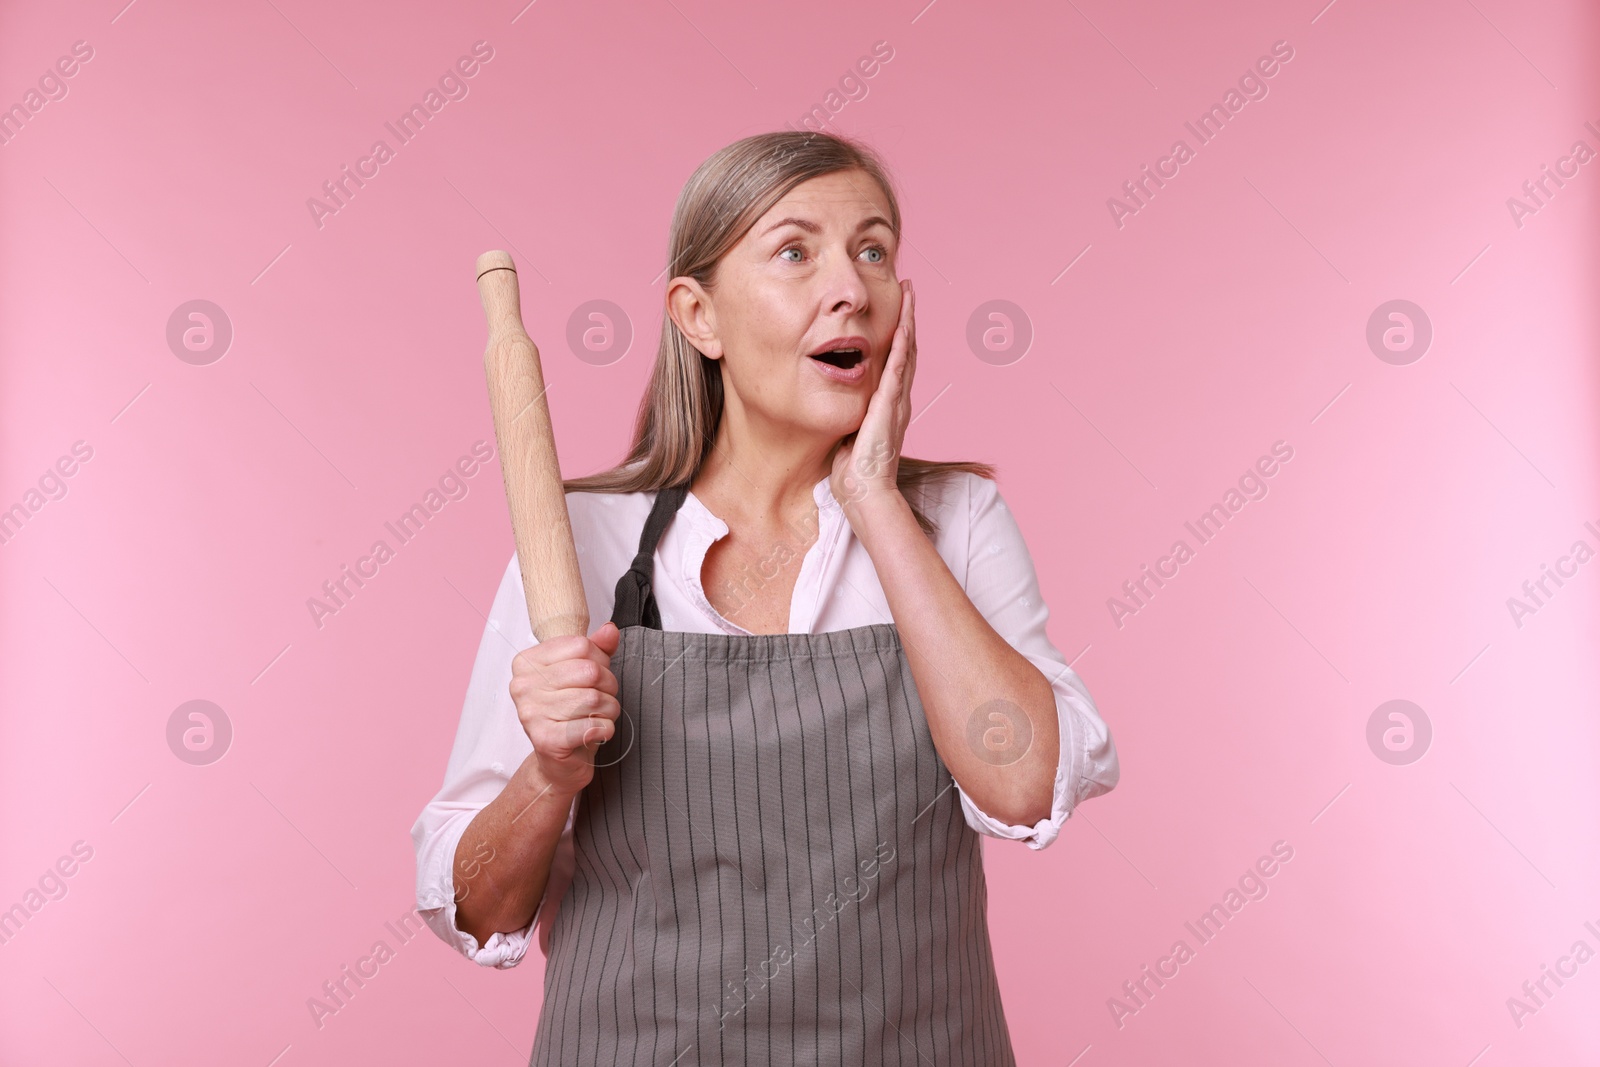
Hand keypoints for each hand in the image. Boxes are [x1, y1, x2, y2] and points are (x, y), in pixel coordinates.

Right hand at [508, 620, 622, 797]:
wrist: (559, 762)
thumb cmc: (569, 715)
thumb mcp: (581, 675)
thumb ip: (596, 649)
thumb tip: (610, 630)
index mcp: (527, 662)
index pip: (580, 645)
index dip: (599, 660)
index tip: (594, 676)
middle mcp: (523, 686)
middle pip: (590, 671)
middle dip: (608, 685)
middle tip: (602, 699)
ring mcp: (531, 713)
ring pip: (594, 698)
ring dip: (610, 709)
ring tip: (600, 715)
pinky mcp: (546, 740)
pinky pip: (593, 725)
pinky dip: (605, 728)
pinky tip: (597, 731)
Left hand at [830, 278, 915, 522]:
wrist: (864, 492)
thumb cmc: (853, 472)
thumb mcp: (848, 434)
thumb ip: (848, 416)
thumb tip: (835, 405)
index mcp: (887, 405)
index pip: (895, 361)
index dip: (897, 334)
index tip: (895, 308)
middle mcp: (897, 399)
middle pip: (907, 349)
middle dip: (907, 317)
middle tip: (908, 289)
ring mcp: (896, 401)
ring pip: (907, 352)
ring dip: (908, 322)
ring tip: (909, 295)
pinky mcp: (890, 406)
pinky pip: (899, 369)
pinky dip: (902, 345)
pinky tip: (903, 325)